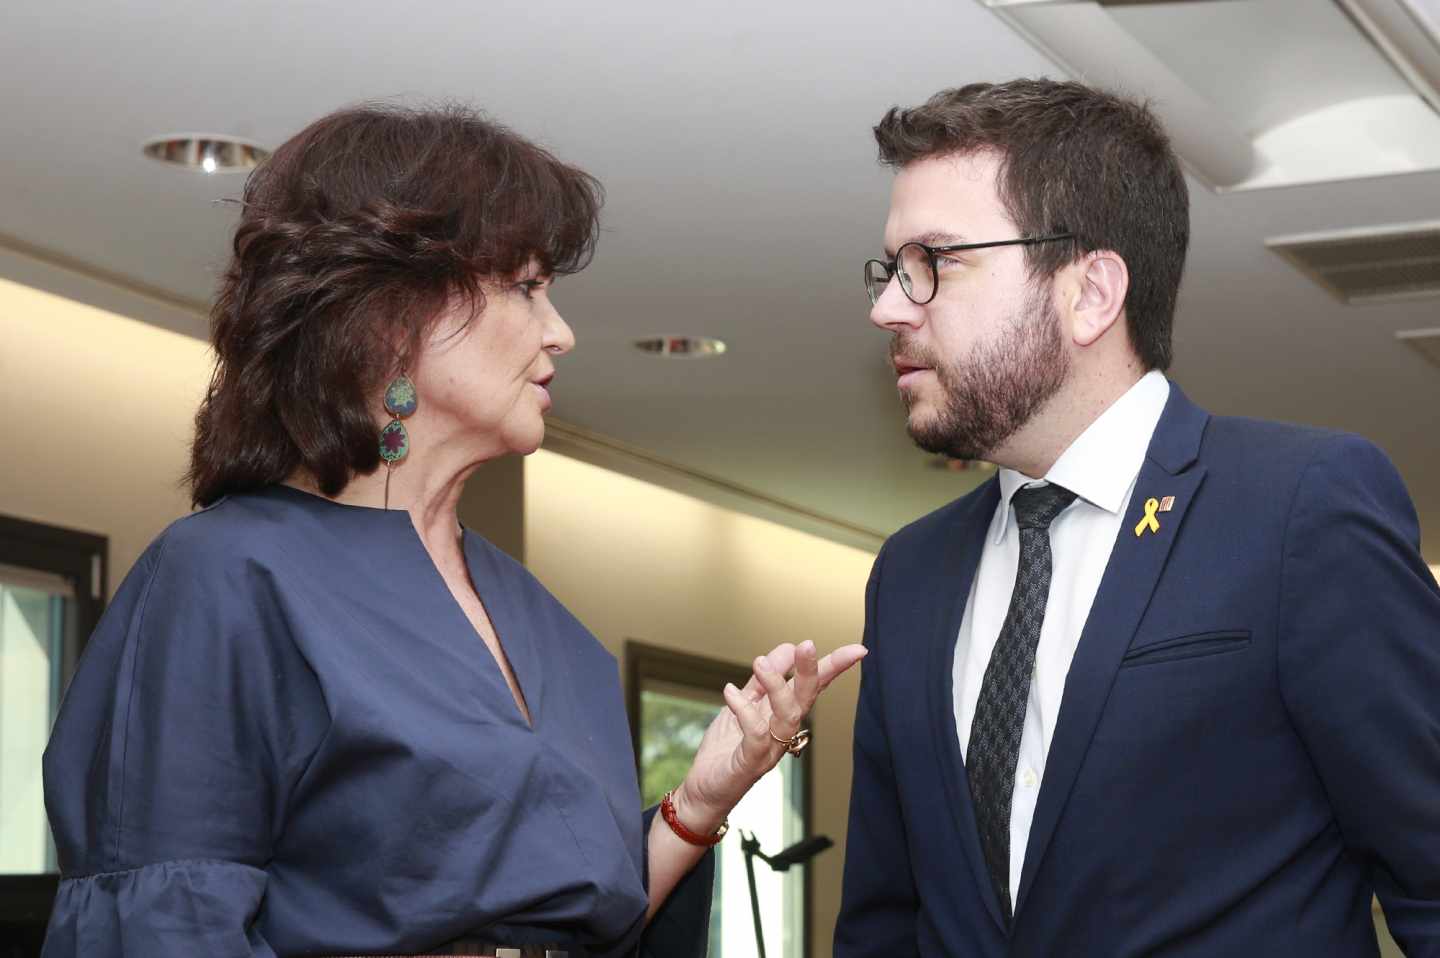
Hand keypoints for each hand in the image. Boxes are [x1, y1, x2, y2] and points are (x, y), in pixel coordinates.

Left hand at [670, 640, 866, 832]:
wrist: (705, 791)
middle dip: (810, 671)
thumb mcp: (743, 704)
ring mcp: (771, 748)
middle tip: (807, 645)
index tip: (858, 650)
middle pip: (806, 699)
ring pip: (787, 716)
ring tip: (759, 662)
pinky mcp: (751, 762)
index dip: (835, 667)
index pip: (814, 687)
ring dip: (777, 686)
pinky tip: (730, 692)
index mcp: (784, 714)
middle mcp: (784, 731)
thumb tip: (788, 648)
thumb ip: (763, 680)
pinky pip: (756, 734)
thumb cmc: (726, 750)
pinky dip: (744, 710)